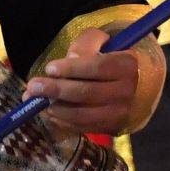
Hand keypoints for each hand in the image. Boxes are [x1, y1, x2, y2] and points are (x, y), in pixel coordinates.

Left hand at [22, 27, 145, 134]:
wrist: (136, 86)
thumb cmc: (112, 58)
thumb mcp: (102, 42)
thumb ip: (86, 44)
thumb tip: (71, 58)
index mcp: (127, 66)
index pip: (98, 68)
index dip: (72, 69)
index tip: (50, 68)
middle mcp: (126, 92)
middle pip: (87, 93)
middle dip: (57, 90)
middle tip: (33, 86)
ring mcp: (118, 113)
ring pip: (83, 114)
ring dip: (55, 108)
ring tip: (35, 100)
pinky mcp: (109, 128)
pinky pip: (81, 127)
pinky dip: (61, 120)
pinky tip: (47, 111)